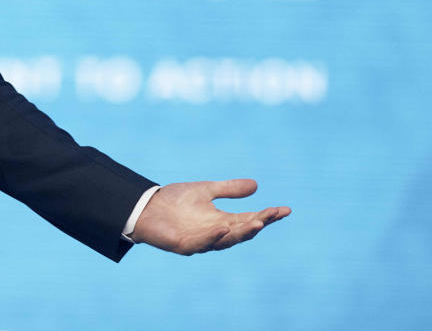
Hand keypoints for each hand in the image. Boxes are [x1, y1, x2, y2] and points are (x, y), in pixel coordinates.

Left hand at [130, 179, 289, 254]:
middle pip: (242, 231)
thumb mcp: (206, 190)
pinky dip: (213, 236)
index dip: (268, 216)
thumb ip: (228, 189)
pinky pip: (202, 243)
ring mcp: (202, 241)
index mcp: (223, 221)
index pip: (250, 219)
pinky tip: (222, 227)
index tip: (285, 209)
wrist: (146, 208)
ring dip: (241, 232)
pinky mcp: (186, 245)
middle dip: (258, 224)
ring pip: (226, 241)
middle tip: (272, 215)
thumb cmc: (174, 201)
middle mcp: (216, 233)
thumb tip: (256, 185)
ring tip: (257, 222)